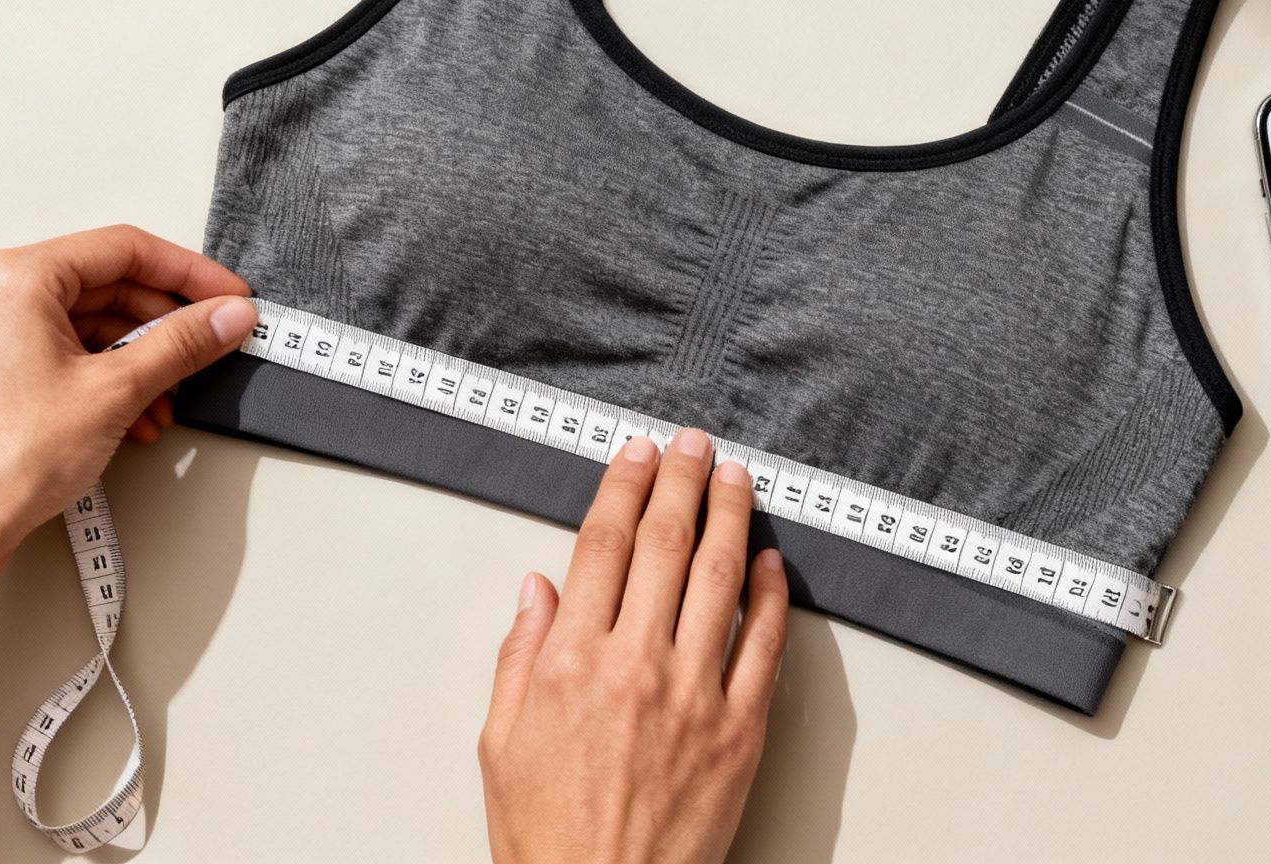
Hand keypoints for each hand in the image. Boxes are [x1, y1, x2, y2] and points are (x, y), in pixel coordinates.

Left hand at [0, 224, 253, 574]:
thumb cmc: (2, 462)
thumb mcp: (116, 391)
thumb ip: (182, 344)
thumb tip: (225, 315)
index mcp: (15, 278)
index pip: (123, 250)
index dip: (188, 272)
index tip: (228, 295)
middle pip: (104, 286)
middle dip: (163, 324)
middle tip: (210, 345)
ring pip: (82, 325)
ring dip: (136, 358)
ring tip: (168, 400)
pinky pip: (56, 353)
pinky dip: (101, 377)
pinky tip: (132, 416)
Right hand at [479, 429, 789, 863]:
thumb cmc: (549, 837)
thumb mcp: (499, 742)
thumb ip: (518, 655)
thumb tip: (538, 590)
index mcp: (572, 661)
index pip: (604, 543)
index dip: (623, 486)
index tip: (637, 454)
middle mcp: (637, 665)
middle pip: (666, 544)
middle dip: (681, 480)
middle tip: (693, 446)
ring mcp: (696, 695)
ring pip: (721, 578)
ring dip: (731, 516)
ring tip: (735, 479)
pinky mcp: (741, 730)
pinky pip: (764, 644)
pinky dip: (771, 594)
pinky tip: (770, 561)